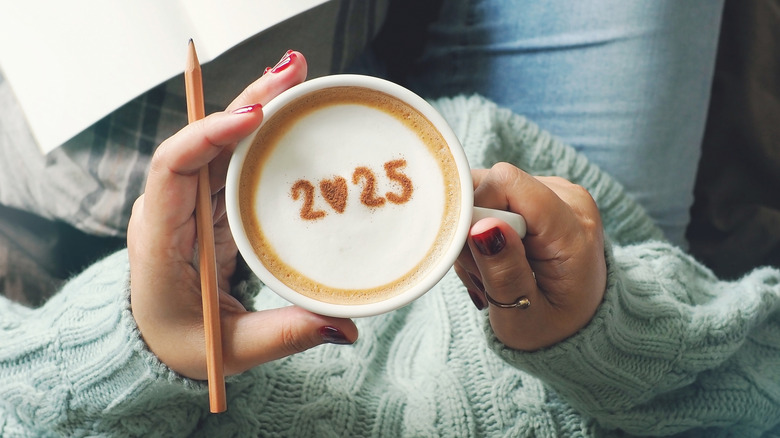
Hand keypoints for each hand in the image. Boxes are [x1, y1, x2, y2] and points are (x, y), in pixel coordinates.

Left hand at [128, 51, 357, 379]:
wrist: (157, 344)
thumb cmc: (181, 345)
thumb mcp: (233, 348)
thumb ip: (286, 335)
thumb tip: (345, 326)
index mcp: (160, 237)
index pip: (173, 167)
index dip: (209, 134)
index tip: (253, 117)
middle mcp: (172, 208)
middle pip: (204, 140)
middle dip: (249, 102)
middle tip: (293, 74)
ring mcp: (192, 203)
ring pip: (222, 143)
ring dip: (259, 109)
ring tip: (298, 83)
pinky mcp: (211, 205)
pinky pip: (235, 161)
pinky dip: (263, 137)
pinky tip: (291, 117)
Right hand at [456, 163, 605, 350]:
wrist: (578, 324)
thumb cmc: (551, 326)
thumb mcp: (523, 319)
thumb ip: (504, 274)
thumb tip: (482, 227)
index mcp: (572, 229)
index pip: (505, 183)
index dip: (475, 212)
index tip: (473, 256)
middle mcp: (567, 198)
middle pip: (490, 184)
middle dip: (470, 228)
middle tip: (482, 274)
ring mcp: (554, 191)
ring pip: (483, 189)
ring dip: (472, 231)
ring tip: (489, 271)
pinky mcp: (537, 192)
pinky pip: (490, 195)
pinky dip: (480, 227)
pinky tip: (493, 257)